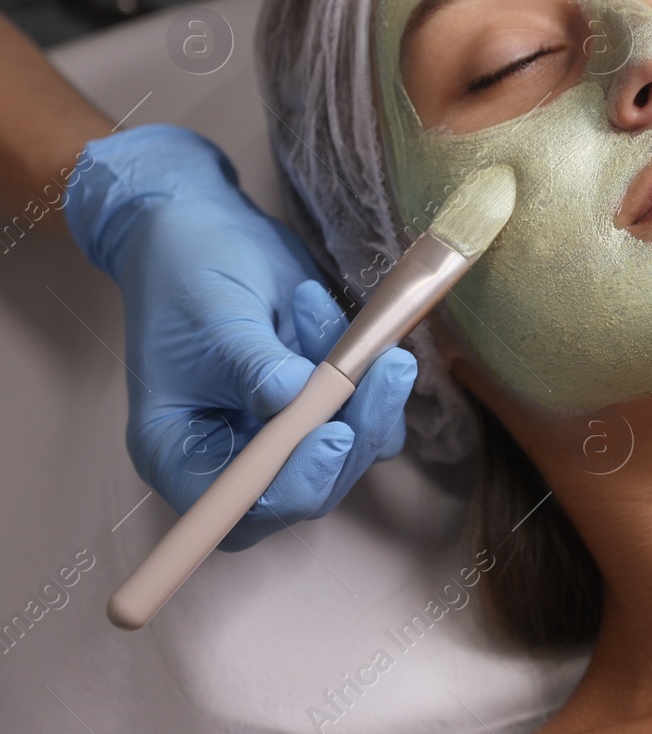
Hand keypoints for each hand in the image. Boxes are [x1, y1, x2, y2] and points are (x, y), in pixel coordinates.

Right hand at [66, 125, 415, 550]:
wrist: (201, 225)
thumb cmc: (185, 272)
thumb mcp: (215, 320)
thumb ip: (258, 370)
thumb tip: (301, 410)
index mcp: (182, 455)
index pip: (245, 509)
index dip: (296, 484)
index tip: (335, 433)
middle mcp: (233, 457)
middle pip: (312, 486)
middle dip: (356, 429)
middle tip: (387, 365)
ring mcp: (281, 432)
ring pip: (351, 448)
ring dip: (365, 390)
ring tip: (323, 313)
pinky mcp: (320, 403)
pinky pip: (367, 408)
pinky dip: (365, 367)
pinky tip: (325, 312)